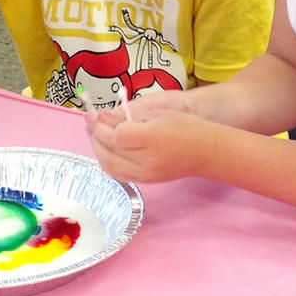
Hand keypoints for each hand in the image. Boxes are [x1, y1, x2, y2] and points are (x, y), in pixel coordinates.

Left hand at [87, 99, 214, 183]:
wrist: (205, 152)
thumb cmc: (184, 126)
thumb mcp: (158, 113)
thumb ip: (128, 116)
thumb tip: (101, 116)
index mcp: (152, 138)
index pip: (116, 135)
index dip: (102, 125)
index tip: (96, 114)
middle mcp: (147, 160)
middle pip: (109, 150)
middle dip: (95, 135)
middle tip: (91, 122)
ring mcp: (145, 174)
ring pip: (108, 165)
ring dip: (97, 149)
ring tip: (95, 134)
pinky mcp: (144, 182)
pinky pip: (116, 174)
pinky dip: (105, 161)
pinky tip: (105, 149)